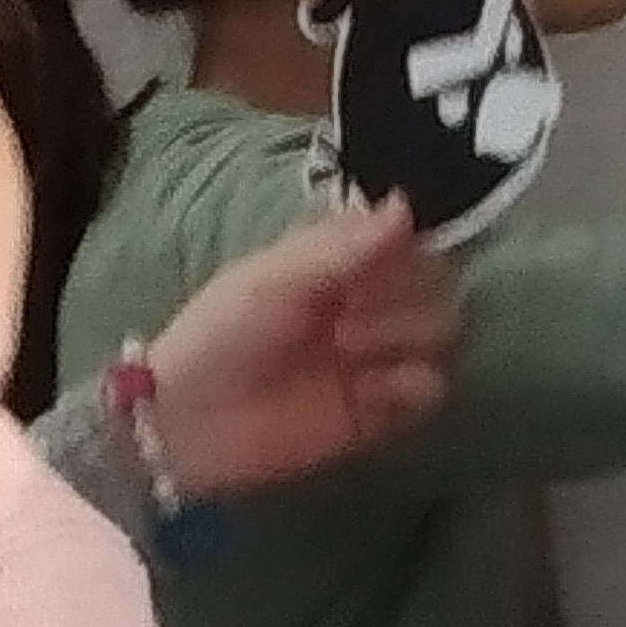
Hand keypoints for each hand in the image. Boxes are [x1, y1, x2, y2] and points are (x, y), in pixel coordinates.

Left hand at [143, 198, 455, 501]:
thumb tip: (406, 205)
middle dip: (407, 295)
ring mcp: (368, 361)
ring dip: (410, 337)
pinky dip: (416, 386)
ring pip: (435, 335)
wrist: (190, 421)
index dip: (405, 247)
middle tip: (357, 314)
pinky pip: (424, 391)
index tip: (394, 256)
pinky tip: (383, 387)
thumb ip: (345, 247)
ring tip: (358, 351)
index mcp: (330, 267)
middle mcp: (358, 308)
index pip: (397, 243)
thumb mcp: (278, 278)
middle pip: (426, 287)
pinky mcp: (372, 414)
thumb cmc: (225, 334)